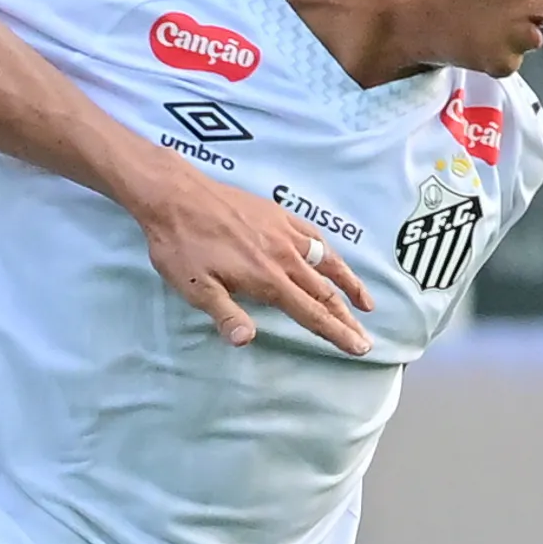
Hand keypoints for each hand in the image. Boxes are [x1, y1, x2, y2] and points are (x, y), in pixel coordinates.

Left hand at [133, 166, 373, 353]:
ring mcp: (285, 233)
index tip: (358, 347)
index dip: (336, 333)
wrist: (176, 196)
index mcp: (267, 280)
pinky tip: (332, 259)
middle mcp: (284, 257)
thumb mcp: (196, 288)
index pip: (311, 314)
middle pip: (325, 293)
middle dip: (347, 319)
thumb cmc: (181, 246)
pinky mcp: (278, 215)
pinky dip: (329, 252)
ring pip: (328, 263)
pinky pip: (313, 236)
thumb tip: (247, 340)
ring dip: (349, 285)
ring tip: (366, 304)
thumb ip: (225, 314)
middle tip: (366, 340)